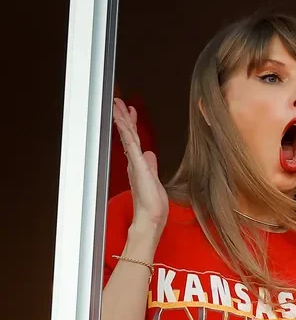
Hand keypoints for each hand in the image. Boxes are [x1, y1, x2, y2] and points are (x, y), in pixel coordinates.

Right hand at [113, 98, 167, 231]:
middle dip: (124, 118)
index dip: (131, 126)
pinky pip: (131, 146)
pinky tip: (122, 122)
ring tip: (118, 106)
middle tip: (118, 102)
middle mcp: (134, 162)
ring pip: (128, 137)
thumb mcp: (154, 180)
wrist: (152, 217)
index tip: (130, 112)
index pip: (134, 141)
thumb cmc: (153, 204)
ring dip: (123, 120)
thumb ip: (151, 166)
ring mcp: (135, 163)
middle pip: (128, 135)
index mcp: (138, 165)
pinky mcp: (138, 166)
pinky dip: (126, 133)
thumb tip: (150, 154)